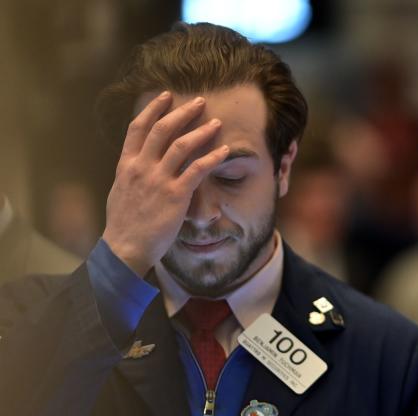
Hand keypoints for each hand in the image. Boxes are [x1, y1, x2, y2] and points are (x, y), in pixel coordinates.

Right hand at [103, 91, 229, 276]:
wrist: (125, 246)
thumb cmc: (124, 224)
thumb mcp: (120, 191)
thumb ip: (131, 174)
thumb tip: (138, 164)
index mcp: (127, 165)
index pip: (138, 128)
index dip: (152, 109)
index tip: (164, 96)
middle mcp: (141, 167)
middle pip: (162, 129)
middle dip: (182, 112)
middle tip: (199, 101)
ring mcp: (158, 180)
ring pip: (182, 145)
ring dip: (202, 131)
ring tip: (216, 122)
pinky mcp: (175, 195)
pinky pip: (197, 170)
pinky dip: (212, 157)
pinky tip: (224, 151)